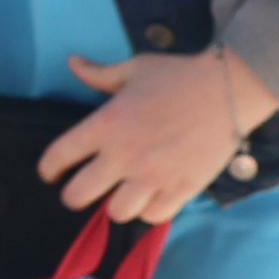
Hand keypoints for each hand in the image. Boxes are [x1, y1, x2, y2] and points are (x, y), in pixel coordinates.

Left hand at [42, 48, 277, 225]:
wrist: (230, 89)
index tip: (51, 173)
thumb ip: (100, 74)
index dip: (48, 169)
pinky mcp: (182, 188)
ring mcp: (154, 175)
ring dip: (115, 204)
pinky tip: (151, 197)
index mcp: (106, 124)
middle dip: (74, 195)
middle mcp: (124, 155)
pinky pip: (154, 217)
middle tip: (82, 189)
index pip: (58, 157)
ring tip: (121, 194)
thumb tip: (73, 62)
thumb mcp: (134, 69)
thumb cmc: (178, 76)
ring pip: (116, 212)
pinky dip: (149, 210)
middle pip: (78, 196)